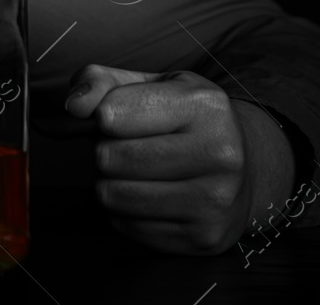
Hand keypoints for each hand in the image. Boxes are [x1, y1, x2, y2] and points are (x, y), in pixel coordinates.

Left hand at [64, 64, 295, 253]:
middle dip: (105, 151)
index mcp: (204, 104)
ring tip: (136, 172)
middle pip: (109, 157)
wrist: (246, 169)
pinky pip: (126, 226)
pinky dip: (125, 212)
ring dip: (110, 183)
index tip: (117, 117)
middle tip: (128, 147)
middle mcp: (221, 153)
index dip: (101, 116)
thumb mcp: (148, 84)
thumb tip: (74, 106)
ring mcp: (216, 200)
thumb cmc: (183, 119)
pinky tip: (150, 196)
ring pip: (114, 195)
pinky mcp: (204, 237)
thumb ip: (99, 82)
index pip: (110, 114)